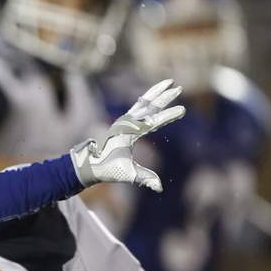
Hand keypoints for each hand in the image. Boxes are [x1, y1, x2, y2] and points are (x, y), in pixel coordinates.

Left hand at [70, 78, 185, 192]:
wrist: (87, 165)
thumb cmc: (106, 169)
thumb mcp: (126, 173)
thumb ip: (144, 178)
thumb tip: (159, 187)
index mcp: (128, 132)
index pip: (153, 121)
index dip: (168, 115)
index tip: (182, 110)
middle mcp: (125, 123)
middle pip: (149, 106)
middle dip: (164, 97)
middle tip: (179, 87)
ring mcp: (123, 122)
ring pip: (143, 103)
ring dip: (156, 94)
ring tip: (169, 82)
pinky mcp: (121, 124)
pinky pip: (137, 108)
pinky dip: (146, 101)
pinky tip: (152, 97)